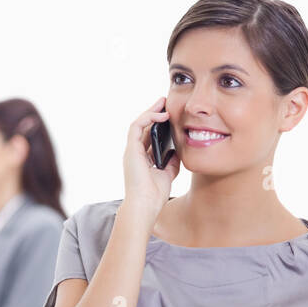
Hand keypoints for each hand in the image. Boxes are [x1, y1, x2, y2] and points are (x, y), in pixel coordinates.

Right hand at [122, 95, 180, 219]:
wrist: (146, 204)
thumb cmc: (154, 194)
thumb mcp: (168, 173)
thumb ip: (171, 161)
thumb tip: (177, 149)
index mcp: (142, 159)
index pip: (149, 135)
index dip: (158, 124)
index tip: (170, 115)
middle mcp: (134, 153)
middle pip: (144, 127)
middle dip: (154, 113)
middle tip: (166, 102)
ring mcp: (131, 150)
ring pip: (139, 123)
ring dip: (151, 111)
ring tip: (163, 102)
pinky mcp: (131, 149)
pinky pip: (137, 126)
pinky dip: (148, 118)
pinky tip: (162, 115)